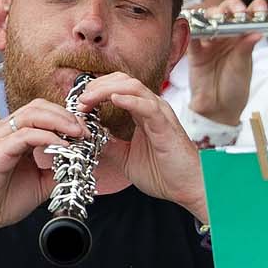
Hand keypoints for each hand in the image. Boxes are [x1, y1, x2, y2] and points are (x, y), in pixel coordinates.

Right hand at [0, 97, 92, 241]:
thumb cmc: (4, 199)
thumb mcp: (43, 181)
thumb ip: (60, 168)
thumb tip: (83, 161)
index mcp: (17, 135)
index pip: (45, 112)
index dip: (69, 118)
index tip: (89, 132)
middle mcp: (7, 131)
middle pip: (40, 106)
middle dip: (68, 116)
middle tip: (87, 131)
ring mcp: (0, 138)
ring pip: (33, 113)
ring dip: (60, 121)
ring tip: (78, 134)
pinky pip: (26, 134)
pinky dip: (48, 137)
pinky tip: (62, 146)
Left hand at [74, 71, 209, 223]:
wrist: (189, 187)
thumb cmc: (165, 173)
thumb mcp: (125, 157)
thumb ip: (108, 144)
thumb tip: (86, 137)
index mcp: (143, 113)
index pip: (118, 87)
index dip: (95, 91)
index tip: (78, 104)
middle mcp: (153, 108)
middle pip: (123, 80)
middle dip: (97, 86)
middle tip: (79, 100)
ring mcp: (160, 114)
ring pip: (133, 87)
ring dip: (106, 90)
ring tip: (88, 99)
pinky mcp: (166, 126)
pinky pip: (148, 106)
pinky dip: (129, 100)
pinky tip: (114, 100)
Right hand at [187, 0, 263, 126]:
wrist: (218, 108)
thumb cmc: (235, 87)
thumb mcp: (243, 67)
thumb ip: (245, 49)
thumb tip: (256, 32)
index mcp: (242, 37)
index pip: (248, 15)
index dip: (254, 8)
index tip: (259, 9)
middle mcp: (226, 36)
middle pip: (226, 11)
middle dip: (231, 7)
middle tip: (236, 12)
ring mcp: (209, 42)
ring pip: (208, 19)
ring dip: (212, 15)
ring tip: (218, 19)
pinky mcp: (195, 52)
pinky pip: (191, 37)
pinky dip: (192, 30)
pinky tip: (195, 27)